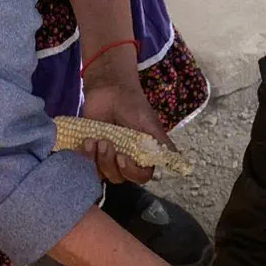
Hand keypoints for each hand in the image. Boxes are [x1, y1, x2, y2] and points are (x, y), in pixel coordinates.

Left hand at [79, 53, 173, 184]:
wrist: (109, 88)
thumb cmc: (133, 104)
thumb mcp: (150, 123)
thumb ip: (162, 143)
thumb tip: (179, 160)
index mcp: (143, 155)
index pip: (141, 176)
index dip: (131, 172)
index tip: (122, 158)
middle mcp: (126, 159)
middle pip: (119, 178)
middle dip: (110, 164)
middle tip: (105, 143)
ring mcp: (107, 156)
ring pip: (102, 174)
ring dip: (98, 159)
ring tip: (95, 140)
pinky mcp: (91, 150)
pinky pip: (88, 163)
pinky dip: (86, 155)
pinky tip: (88, 140)